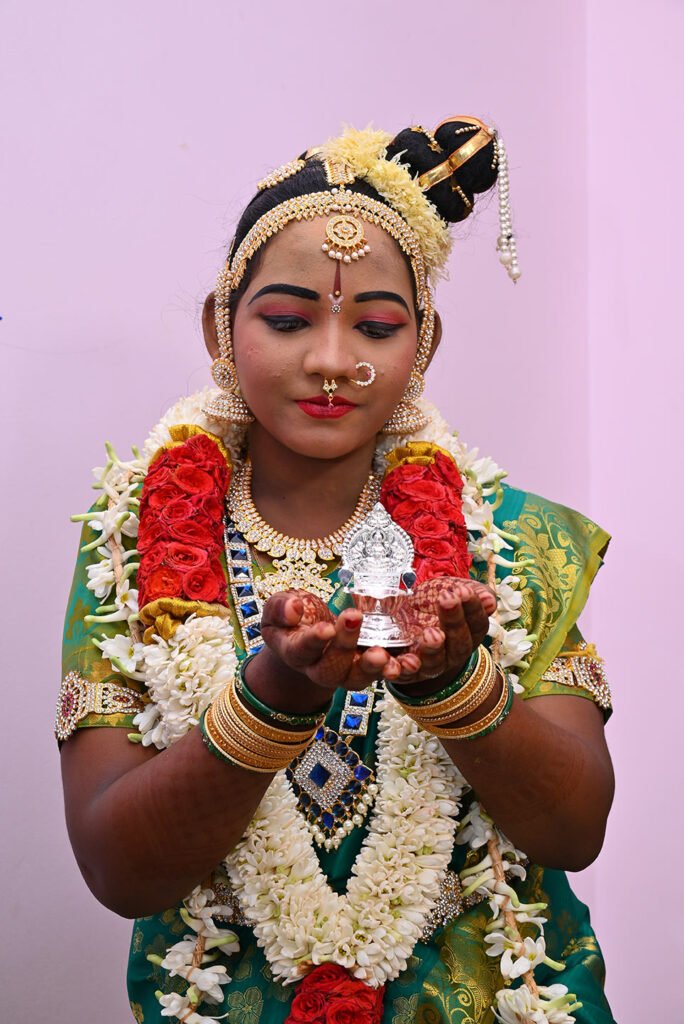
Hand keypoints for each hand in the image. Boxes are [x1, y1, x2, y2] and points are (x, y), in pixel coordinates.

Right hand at [258, 590, 419, 697]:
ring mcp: (346, 672)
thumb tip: (294, 608)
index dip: (313, 642)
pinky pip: (383, 673)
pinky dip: (398, 669)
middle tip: (354, 618)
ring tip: (382, 654)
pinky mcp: (369, 668)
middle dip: (344, 644)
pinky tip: (410, 660)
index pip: (301, 651)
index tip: (325, 628)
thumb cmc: (293, 617)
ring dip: (372, 667)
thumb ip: (280, 607)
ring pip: (357, 678)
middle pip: (331, 667)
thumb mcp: (278, 607)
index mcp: (295, 653)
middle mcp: (319, 669)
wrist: (308, 633)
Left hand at [387, 577, 495, 690]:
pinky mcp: (408, 674)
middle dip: (454, 621)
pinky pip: (406, 675)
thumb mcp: (450, 592)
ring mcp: (431, 665)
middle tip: (447, 599)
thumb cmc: (432, 604)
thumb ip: (470, 593)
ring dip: (433, 649)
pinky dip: (402, 670)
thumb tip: (488, 599)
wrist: (404, 624)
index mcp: (469, 632)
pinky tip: (401, 661)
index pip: (477, 622)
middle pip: (459, 643)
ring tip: (431, 633)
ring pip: (435, 663)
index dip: (472, 607)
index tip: (462, 590)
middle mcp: (453, 653)